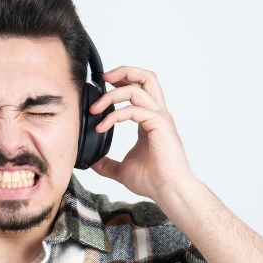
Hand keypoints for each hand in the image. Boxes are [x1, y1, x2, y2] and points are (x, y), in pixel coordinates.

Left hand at [88, 66, 194, 201]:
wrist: (169, 191)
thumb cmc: (154, 180)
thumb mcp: (122, 169)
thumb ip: (107, 163)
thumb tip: (93, 163)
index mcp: (150, 120)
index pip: (139, 88)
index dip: (122, 81)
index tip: (103, 85)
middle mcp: (157, 114)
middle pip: (146, 77)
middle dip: (123, 71)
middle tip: (103, 79)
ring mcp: (160, 118)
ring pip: (137, 88)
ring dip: (112, 94)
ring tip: (95, 108)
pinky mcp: (160, 124)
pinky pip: (134, 109)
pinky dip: (115, 115)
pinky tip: (102, 126)